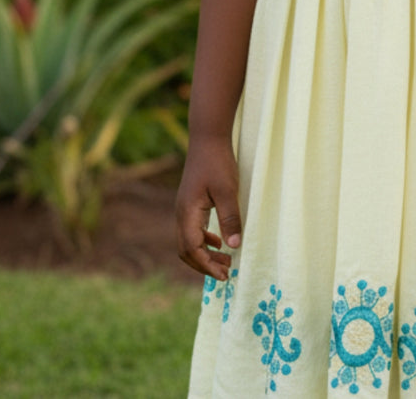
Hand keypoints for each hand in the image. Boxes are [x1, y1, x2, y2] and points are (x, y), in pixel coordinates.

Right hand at [175, 137, 241, 279]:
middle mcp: (181, 214)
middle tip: (226, 274)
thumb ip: (230, 218)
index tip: (225, 275)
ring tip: (226, 261)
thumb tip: (234, 246)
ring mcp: (184, 209)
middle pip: (186, 250)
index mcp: (187, 213)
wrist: (207, 139)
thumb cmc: (218, 163)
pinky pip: (193, 230)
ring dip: (204, 254)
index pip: (192, 249)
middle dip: (204, 265)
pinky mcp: (190, 204)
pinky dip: (204, 241)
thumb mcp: (228, 191)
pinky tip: (220, 242)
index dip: (207, 265)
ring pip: (188, 242)